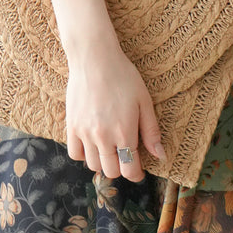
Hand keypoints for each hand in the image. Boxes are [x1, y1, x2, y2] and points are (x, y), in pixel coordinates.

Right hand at [64, 33, 164, 182]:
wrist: (95, 58)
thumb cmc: (123, 76)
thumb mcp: (144, 101)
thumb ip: (151, 132)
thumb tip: (161, 157)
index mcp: (124, 132)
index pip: (129, 169)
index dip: (136, 174)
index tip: (139, 171)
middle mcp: (103, 136)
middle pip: (111, 171)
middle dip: (121, 168)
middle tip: (126, 158)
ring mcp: (85, 132)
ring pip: (93, 165)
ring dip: (103, 162)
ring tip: (110, 150)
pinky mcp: (71, 125)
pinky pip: (75, 153)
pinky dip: (84, 155)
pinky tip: (93, 144)